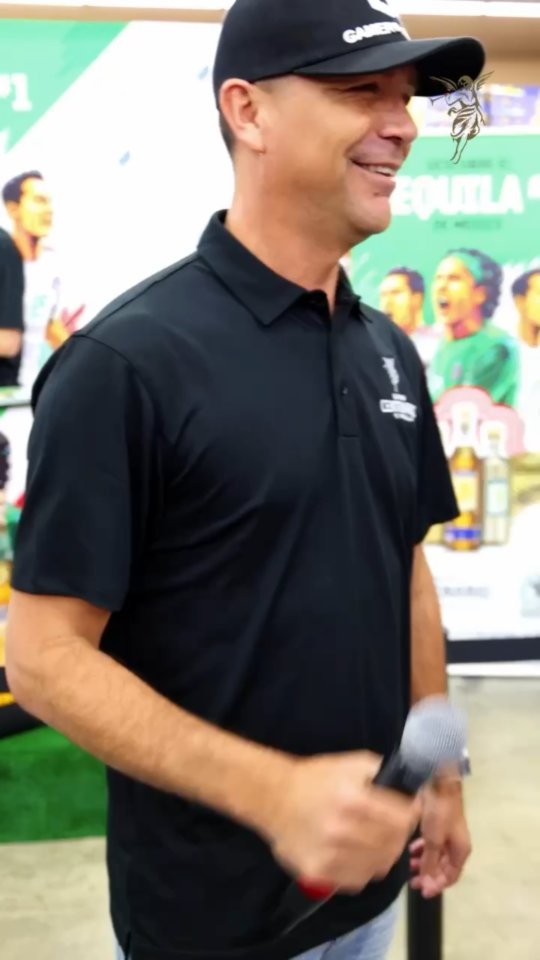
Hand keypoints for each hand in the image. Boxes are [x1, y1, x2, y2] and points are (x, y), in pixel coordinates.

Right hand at [263, 752, 421, 893]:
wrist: (273, 796)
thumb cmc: (316, 778)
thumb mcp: (351, 763)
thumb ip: (384, 773)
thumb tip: (412, 791)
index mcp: (353, 800)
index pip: (402, 821)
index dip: (410, 816)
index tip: (408, 813)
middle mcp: (342, 830)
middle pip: (393, 846)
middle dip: (398, 836)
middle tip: (392, 828)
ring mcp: (329, 855)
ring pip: (378, 867)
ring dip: (382, 854)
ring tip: (374, 841)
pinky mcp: (318, 873)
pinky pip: (357, 881)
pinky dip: (363, 869)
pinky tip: (356, 854)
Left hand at [409, 779, 471, 898]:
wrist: (438, 781)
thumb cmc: (439, 812)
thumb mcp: (434, 840)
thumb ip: (430, 862)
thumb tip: (428, 884)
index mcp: (461, 850)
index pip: (451, 877)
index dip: (437, 886)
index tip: (421, 891)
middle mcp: (456, 844)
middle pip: (443, 867)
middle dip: (428, 875)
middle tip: (412, 881)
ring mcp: (448, 833)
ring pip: (436, 855)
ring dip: (424, 862)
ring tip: (409, 865)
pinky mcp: (438, 824)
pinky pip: (431, 843)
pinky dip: (422, 849)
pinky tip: (411, 849)